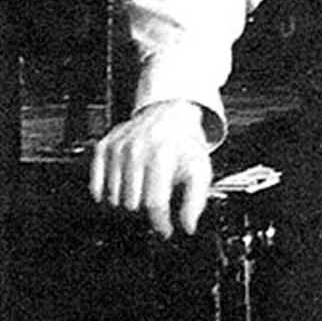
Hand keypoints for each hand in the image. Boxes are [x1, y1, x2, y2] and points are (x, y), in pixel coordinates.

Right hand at [88, 99, 213, 238]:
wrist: (170, 115)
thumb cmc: (184, 145)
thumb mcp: (200, 169)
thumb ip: (196, 200)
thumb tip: (188, 226)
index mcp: (161, 154)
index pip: (154, 202)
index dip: (160, 223)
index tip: (166, 231)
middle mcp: (136, 150)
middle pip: (132, 204)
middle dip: (145, 210)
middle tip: (156, 202)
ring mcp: (116, 148)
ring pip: (113, 199)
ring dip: (128, 203)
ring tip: (143, 191)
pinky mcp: (103, 148)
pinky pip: (96, 187)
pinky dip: (109, 194)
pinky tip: (125, 187)